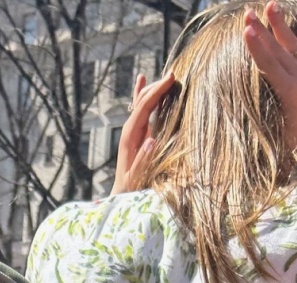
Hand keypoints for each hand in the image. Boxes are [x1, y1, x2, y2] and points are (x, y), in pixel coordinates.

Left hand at [113, 72, 174, 193]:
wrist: (122, 191)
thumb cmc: (131, 187)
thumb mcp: (137, 176)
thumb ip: (144, 159)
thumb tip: (151, 140)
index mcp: (129, 136)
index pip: (143, 107)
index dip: (156, 91)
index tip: (171, 78)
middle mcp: (129, 129)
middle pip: (142, 100)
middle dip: (157, 86)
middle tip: (174, 75)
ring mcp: (132, 129)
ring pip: (142, 102)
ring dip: (154, 88)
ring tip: (167, 78)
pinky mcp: (136, 132)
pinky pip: (139, 109)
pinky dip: (141, 93)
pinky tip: (141, 78)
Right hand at [243, 0, 296, 189]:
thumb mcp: (279, 134)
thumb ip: (265, 119)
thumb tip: (238, 115)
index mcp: (289, 90)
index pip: (269, 64)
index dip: (256, 47)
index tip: (246, 31)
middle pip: (276, 49)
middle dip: (261, 30)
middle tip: (247, 13)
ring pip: (292, 42)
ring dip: (280, 24)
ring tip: (270, 5)